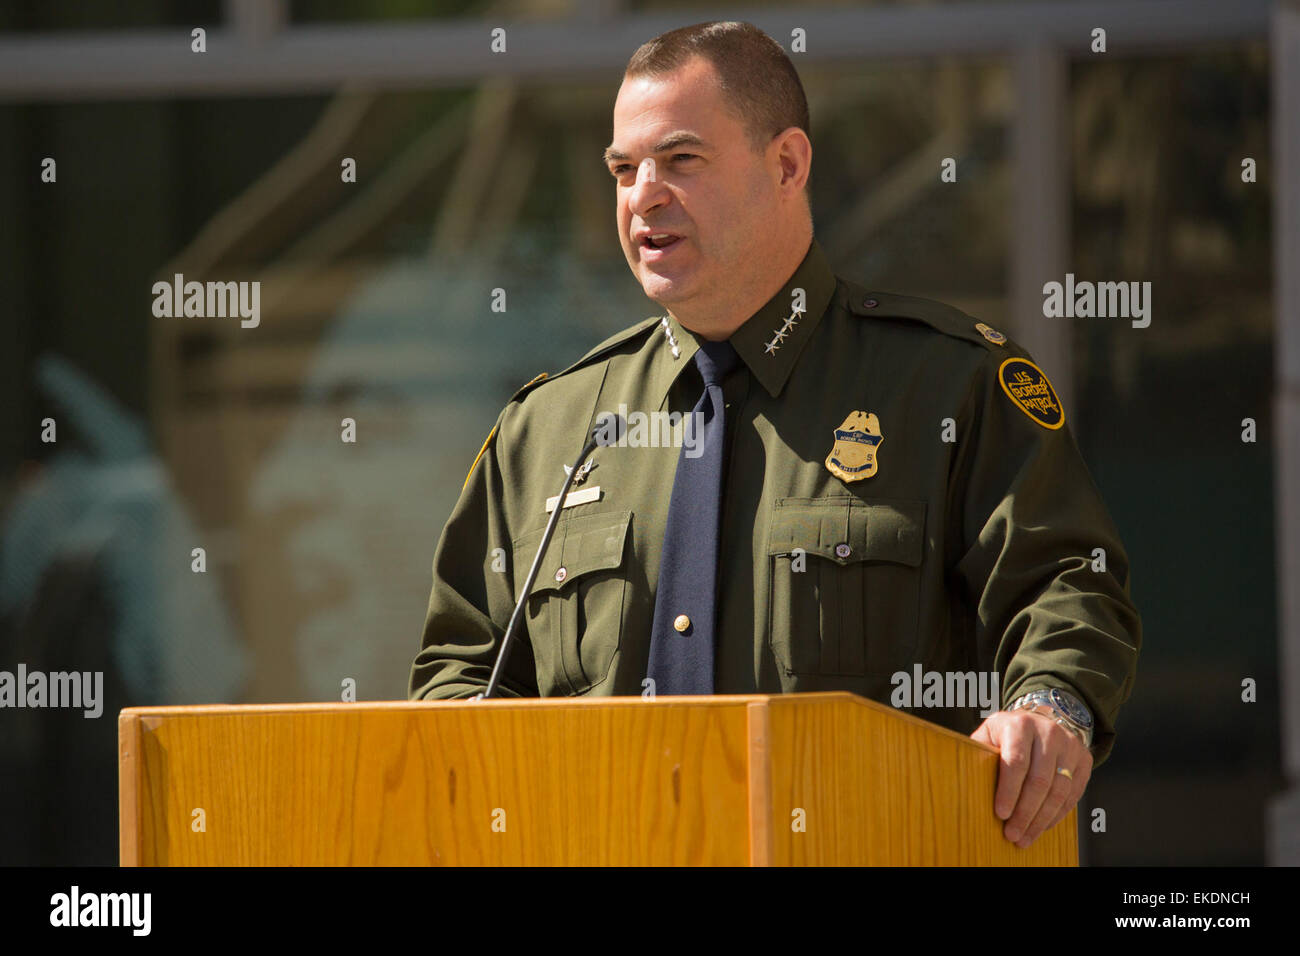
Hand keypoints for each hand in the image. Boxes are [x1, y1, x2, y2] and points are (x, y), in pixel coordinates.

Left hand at [970, 709, 1091, 848]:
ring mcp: (1070, 744)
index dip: (1008, 791)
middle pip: (1039, 780)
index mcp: (1019, 724)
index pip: (1015, 762)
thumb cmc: (1007, 734)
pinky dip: (1057, 814)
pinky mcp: (1084, 759)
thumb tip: (963, 785)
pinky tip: (1042, 826)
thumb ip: (978, 755)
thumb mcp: (989, 736)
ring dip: (1041, 819)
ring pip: (1058, 791)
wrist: (1040, 721)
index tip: (1000, 814)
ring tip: (1025, 836)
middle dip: (1024, 812)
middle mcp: (1048, 731)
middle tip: (1012, 834)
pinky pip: (1073, 794)